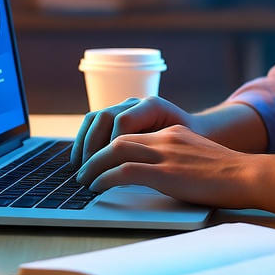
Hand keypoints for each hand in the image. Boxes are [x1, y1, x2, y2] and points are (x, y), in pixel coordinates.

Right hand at [69, 96, 193, 167]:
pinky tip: (79, 159)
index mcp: (153, 106)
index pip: (123, 121)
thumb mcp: (179, 148)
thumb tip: (134, 167)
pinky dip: (83, 141)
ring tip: (80, 166)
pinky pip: (93, 124)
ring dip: (84, 143)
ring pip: (95, 118)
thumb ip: (159, 151)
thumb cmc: (189, 143)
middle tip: (88, 170)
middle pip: (105, 117)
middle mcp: (136, 103)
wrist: (195, 131)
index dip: (113, 144)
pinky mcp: (115, 117)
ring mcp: (124, 108)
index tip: (109, 167)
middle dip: (93, 146)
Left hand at [75, 125, 258, 208]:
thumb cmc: (230, 175)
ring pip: (115, 151)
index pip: (132, 134)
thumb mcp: (199, 159)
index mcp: (173, 133)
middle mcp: (166, 138)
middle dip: (95, 155)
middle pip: (118, 139)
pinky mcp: (165, 172)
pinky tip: (97, 187)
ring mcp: (165, 154)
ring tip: (84, 180)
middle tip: (82, 171)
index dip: (109, 147)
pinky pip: (125, 171)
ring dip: (94, 166)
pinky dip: (105, 178)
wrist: (248, 175)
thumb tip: (161, 176)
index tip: (98, 160)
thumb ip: (178, 160)